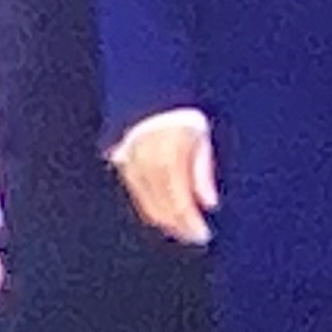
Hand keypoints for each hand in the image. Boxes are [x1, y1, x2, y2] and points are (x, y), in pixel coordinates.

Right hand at [114, 118, 216, 245]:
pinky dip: (151, 207)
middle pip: (163, 208)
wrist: (150, 94)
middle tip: (193, 236)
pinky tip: (165, 213)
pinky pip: (138, 194)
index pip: (180, 203)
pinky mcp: (122, 163)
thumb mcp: (201, 139)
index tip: (202, 235)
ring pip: (147, 205)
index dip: (190, 223)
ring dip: (165, 221)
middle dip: (179, 227)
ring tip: (181, 229)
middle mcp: (148, 163)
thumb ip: (203, 173)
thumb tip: (209, 204)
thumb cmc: (182, 117)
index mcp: (170, 157)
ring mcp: (131, 163)